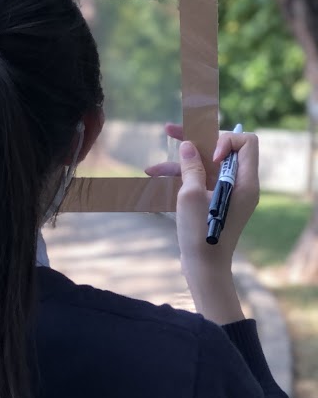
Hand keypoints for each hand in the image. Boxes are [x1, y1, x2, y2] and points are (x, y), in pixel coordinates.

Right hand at [147, 124, 256, 323]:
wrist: (204, 267)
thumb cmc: (201, 233)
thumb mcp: (191, 196)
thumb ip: (191, 167)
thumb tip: (189, 146)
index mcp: (244, 182)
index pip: (245, 142)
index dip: (224, 140)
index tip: (206, 156)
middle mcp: (239, 185)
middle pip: (221, 150)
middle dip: (194, 142)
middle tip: (169, 130)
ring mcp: (227, 194)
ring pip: (205, 166)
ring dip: (179, 164)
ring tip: (151, 169)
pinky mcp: (215, 202)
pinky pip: (199, 181)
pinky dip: (180, 178)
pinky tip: (156, 180)